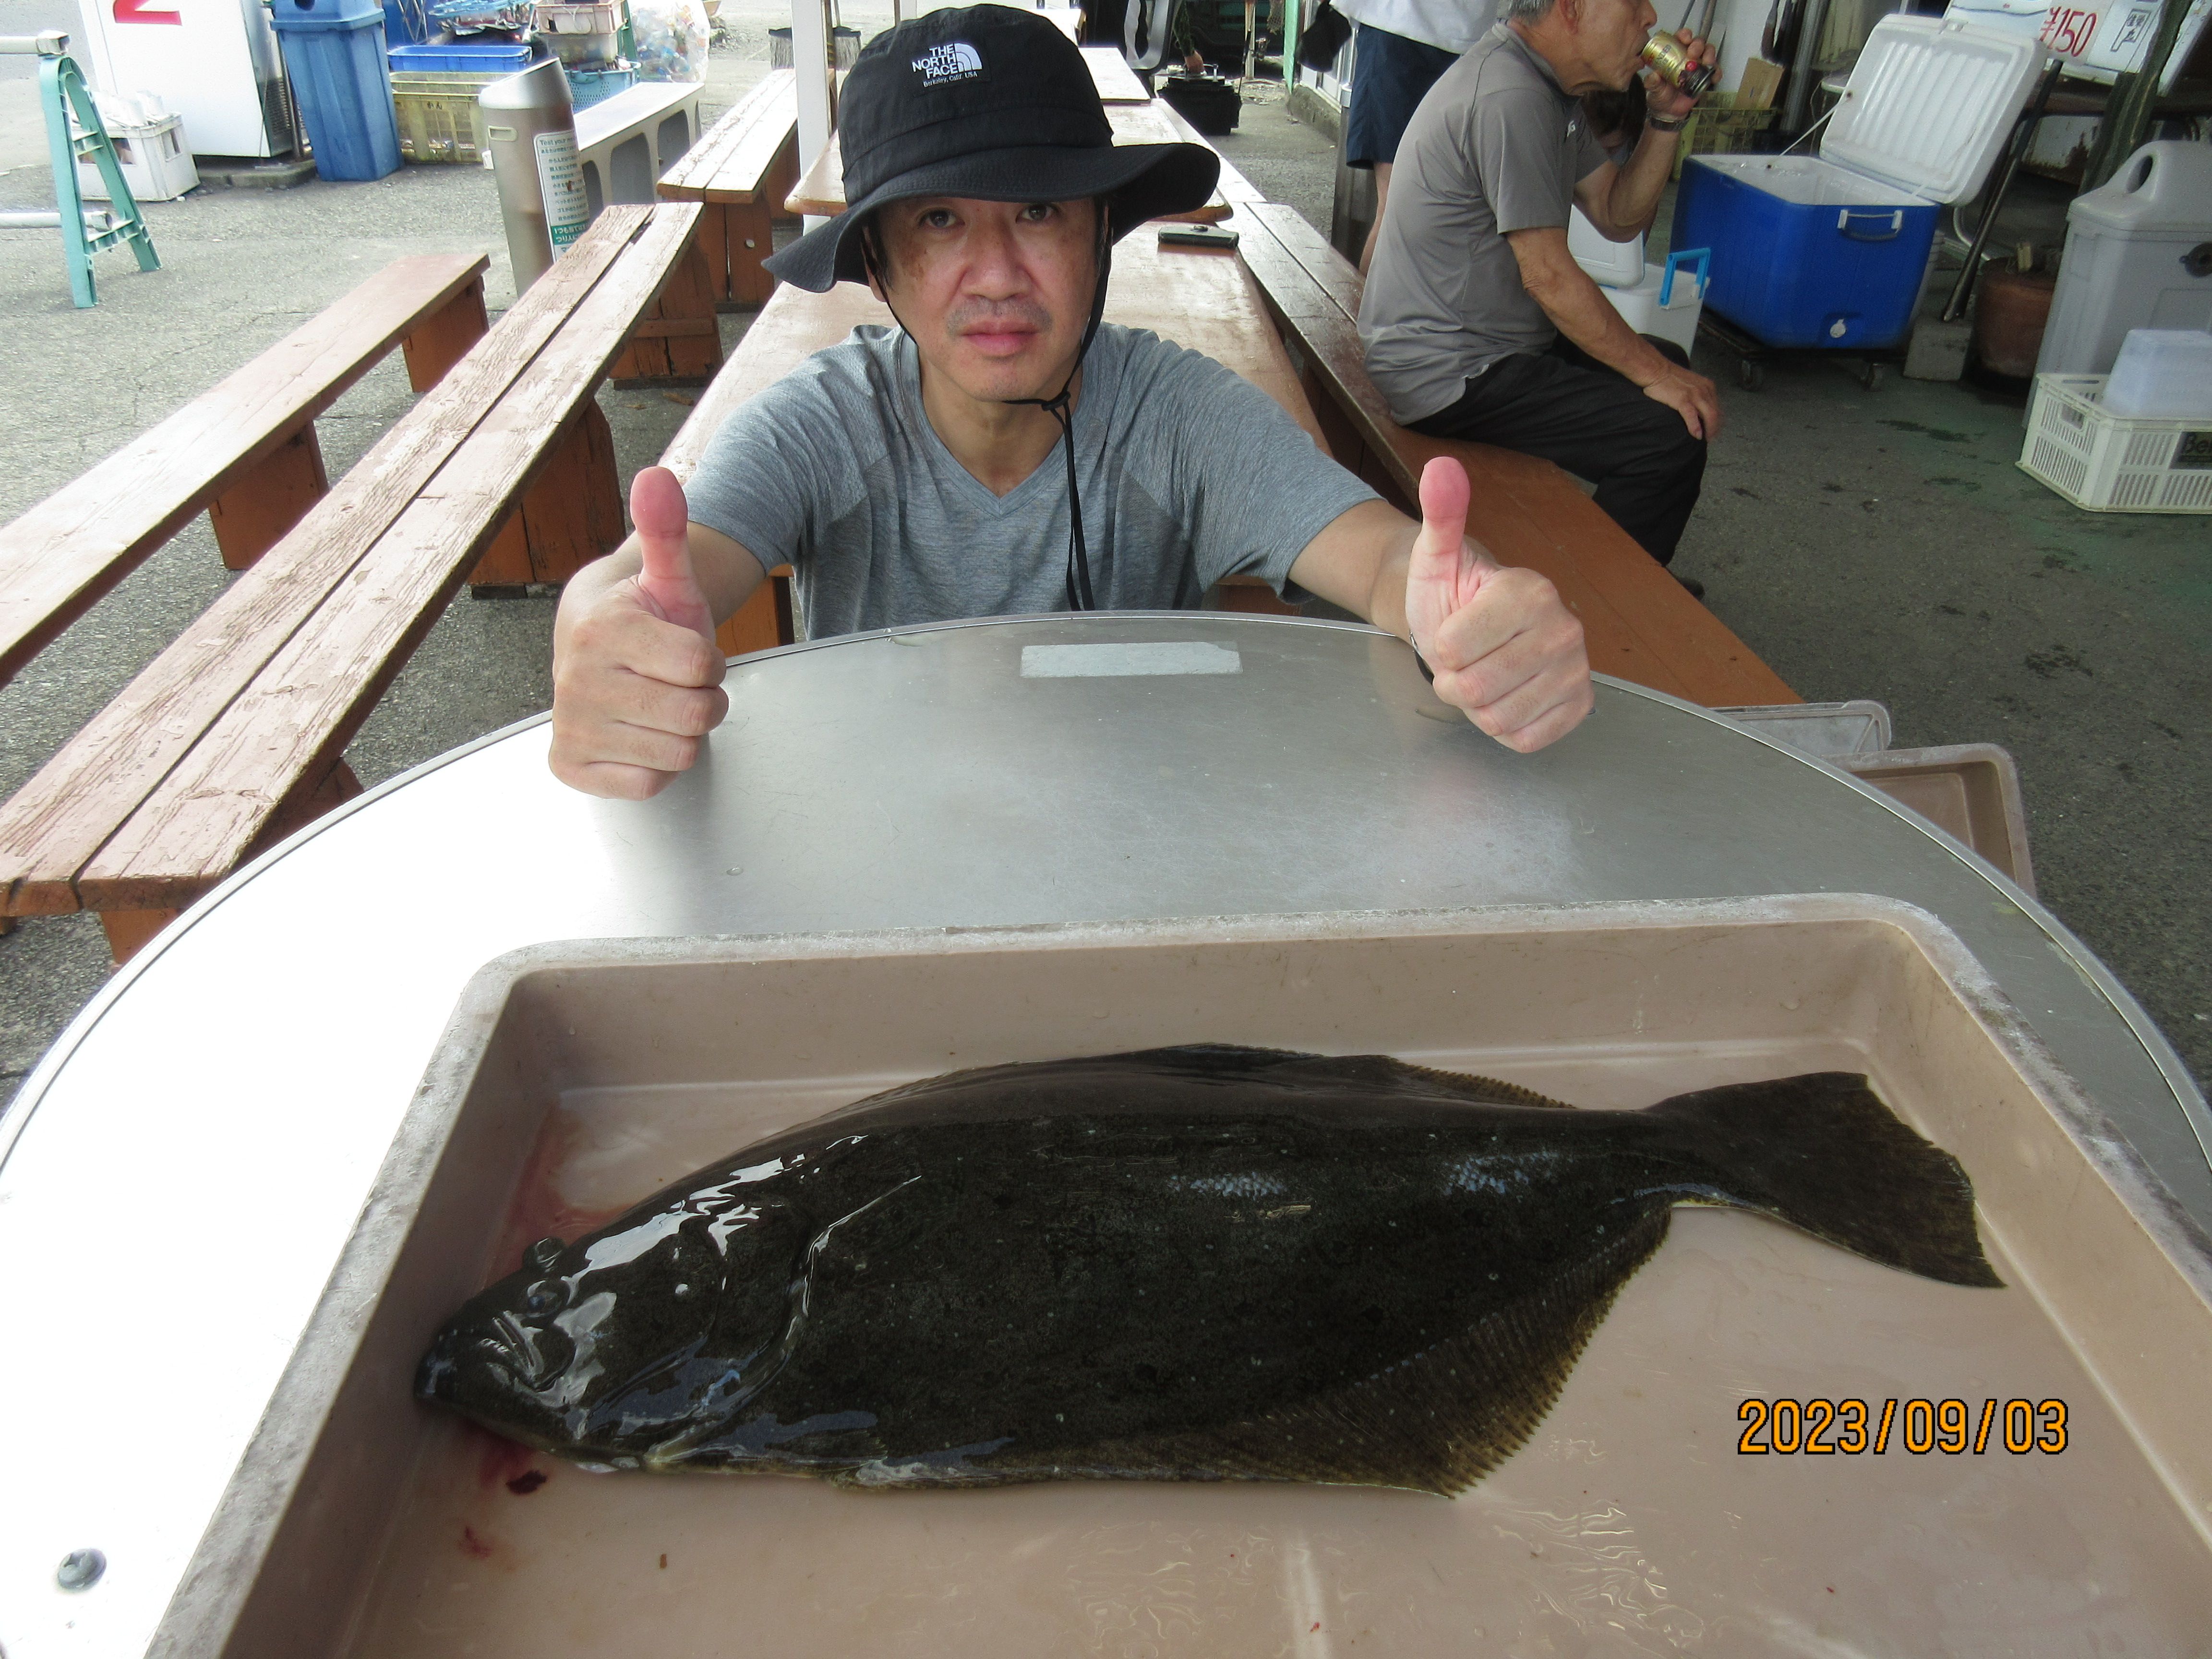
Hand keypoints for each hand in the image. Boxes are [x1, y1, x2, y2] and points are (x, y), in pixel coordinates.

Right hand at [548, 467, 729, 798]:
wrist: (592, 651)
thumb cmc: (643, 620)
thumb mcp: (666, 577)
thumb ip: (667, 531)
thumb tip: (658, 476)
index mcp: (603, 629)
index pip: (702, 664)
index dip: (708, 660)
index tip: (685, 650)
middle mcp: (577, 680)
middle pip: (695, 713)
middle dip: (702, 698)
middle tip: (677, 681)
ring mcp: (571, 726)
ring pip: (678, 752)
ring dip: (683, 732)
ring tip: (659, 703)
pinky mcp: (571, 766)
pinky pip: (648, 784)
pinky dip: (655, 765)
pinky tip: (638, 733)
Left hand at [1401, 457, 1592, 752]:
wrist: (1476, 631)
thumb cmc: (1452, 597)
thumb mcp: (1435, 557)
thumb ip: (1441, 515)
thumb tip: (1440, 467)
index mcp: (1529, 590)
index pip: (1452, 647)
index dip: (1438, 648)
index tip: (1450, 631)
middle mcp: (1564, 627)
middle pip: (1475, 688)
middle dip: (1455, 681)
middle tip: (1463, 659)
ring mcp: (1577, 669)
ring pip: (1497, 718)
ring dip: (1477, 706)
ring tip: (1483, 675)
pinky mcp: (1580, 705)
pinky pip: (1526, 739)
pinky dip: (1505, 727)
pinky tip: (1508, 696)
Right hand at [1639, 359, 1723, 440]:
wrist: (1656, 370)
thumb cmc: (1669, 377)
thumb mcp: (1691, 383)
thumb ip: (1698, 393)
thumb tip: (1698, 407)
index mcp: (1707, 386)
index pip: (1717, 406)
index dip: (1718, 420)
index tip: (1714, 428)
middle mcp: (1704, 390)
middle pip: (1716, 413)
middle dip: (1715, 427)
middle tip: (1711, 437)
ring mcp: (1694, 395)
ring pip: (1709, 416)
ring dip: (1709, 429)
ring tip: (1706, 438)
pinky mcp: (1683, 400)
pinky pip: (1692, 416)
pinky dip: (1695, 427)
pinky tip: (1696, 435)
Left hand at [1645, 29, 1714, 121]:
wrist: (1668, 111)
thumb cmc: (1660, 95)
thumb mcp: (1653, 88)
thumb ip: (1652, 82)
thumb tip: (1654, 76)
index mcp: (1674, 54)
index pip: (1681, 38)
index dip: (1685, 35)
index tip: (1685, 38)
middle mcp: (1687, 57)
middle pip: (1697, 42)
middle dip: (1697, 44)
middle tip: (1693, 53)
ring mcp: (1698, 66)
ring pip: (1708, 52)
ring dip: (1709, 54)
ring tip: (1706, 62)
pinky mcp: (1705, 77)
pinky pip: (1715, 71)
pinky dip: (1716, 72)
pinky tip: (1713, 77)